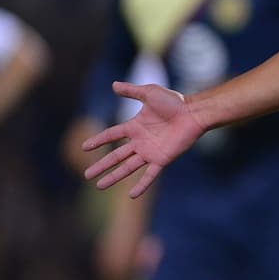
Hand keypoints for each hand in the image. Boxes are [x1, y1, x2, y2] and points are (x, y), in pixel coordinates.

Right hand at [82, 82, 205, 197]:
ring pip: (127, 167)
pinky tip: (131, 195)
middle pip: (116, 156)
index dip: (98, 140)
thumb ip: (132, 91)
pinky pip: (150, 175)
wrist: (193, 113)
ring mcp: (150, 152)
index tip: (84, 147)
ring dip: (113, 177)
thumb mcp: (150, 93)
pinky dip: (141, 185)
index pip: (112, 135)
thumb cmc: (174, 102)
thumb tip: (113, 84)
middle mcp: (140, 142)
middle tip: (87, 175)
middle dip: (101, 165)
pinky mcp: (162, 159)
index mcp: (135, 126)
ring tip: (99, 187)